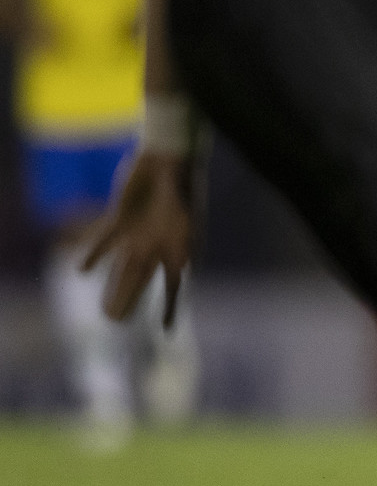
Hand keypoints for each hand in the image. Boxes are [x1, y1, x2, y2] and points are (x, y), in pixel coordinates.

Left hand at [84, 151, 192, 326]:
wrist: (168, 155)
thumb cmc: (182, 177)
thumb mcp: (185, 205)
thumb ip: (182, 231)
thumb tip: (185, 266)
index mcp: (179, 246)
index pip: (174, 284)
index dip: (170, 308)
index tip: (166, 331)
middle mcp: (159, 245)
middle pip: (141, 279)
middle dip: (129, 300)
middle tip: (114, 321)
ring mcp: (139, 234)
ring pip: (123, 267)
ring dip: (114, 287)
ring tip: (105, 311)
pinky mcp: (121, 219)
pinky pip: (105, 241)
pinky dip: (94, 255)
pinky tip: (82, 270)